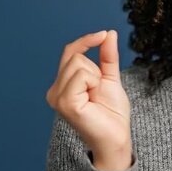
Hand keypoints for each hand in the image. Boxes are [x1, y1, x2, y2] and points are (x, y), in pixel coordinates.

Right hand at [46, 30, 132, 169]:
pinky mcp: (65, 102)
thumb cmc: (112, 113)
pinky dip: (94, 82)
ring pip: (78, 63)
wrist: (117, 137)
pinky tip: (93, 98)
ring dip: (96, 77)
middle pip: (75, 56)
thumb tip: (109, 33)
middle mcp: (55, 91)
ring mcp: (57, 97)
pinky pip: (81, 75)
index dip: (87, 40)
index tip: (104, 34)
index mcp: (62, 85)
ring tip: (96, 97)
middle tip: (99, 91)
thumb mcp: (110, 78)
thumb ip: (107, 56)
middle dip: (96, 69)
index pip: (70, 52)